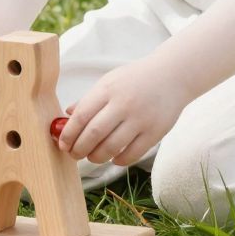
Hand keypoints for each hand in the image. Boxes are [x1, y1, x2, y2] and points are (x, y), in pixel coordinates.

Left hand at [56, 58, 187, 166]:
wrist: (172, 75)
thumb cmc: (135, 79)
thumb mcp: (109, 82)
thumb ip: (88, 100)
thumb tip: (66, 117)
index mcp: (107, 89)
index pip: (81, 116)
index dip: (68, 134)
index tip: (62, 144)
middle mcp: (123, 104)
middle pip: (93, 134)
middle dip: (79, 150)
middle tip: (74, 155)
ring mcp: (140, 119)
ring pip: (111, 147)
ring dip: (96, 157)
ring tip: (92, 157)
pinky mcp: (155, 132)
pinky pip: (131, 154)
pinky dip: (118, 160)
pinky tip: (114, 158)